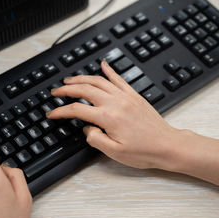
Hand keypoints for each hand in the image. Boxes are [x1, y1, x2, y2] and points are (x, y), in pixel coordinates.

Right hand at [47, 61, 183, 169]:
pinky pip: (119, 78)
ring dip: (82, 78)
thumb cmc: (144, 151)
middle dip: (67, 89)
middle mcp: (115, 102)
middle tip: (56, 91)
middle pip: (85, 89)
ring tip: (70, 79)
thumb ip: (95, 139)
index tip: (52, 113)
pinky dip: (109, 70)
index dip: (61, 111)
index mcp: (108, 117)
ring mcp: (125, 96)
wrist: (167, 145)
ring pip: (99, 81)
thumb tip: (87, 128)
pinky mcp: (134, 95)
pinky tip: (103, 65)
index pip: (77, 110)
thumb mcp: (114, 152)